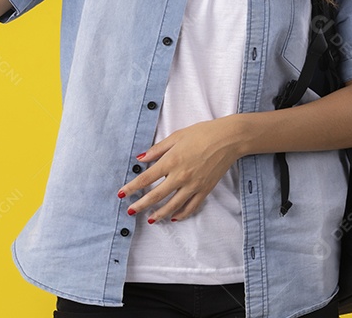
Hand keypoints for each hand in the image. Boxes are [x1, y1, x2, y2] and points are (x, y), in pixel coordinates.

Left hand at [119, 116, 244, 222]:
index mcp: (172, 160)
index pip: (146, 178)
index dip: (132, 187)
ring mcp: (194, 185)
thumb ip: (157, 149)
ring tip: (150, 219)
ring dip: (159, 214)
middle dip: (140, 205)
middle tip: (130, 212)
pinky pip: (191, 206)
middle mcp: (181, 176)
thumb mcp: (177, 136)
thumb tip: (140, 158)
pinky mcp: (205, 189)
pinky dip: (182, 214)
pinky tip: (174, 217)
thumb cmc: (203, 133)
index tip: (121, 194)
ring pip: (173, 205)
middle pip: (156, 195)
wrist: (229, 138)